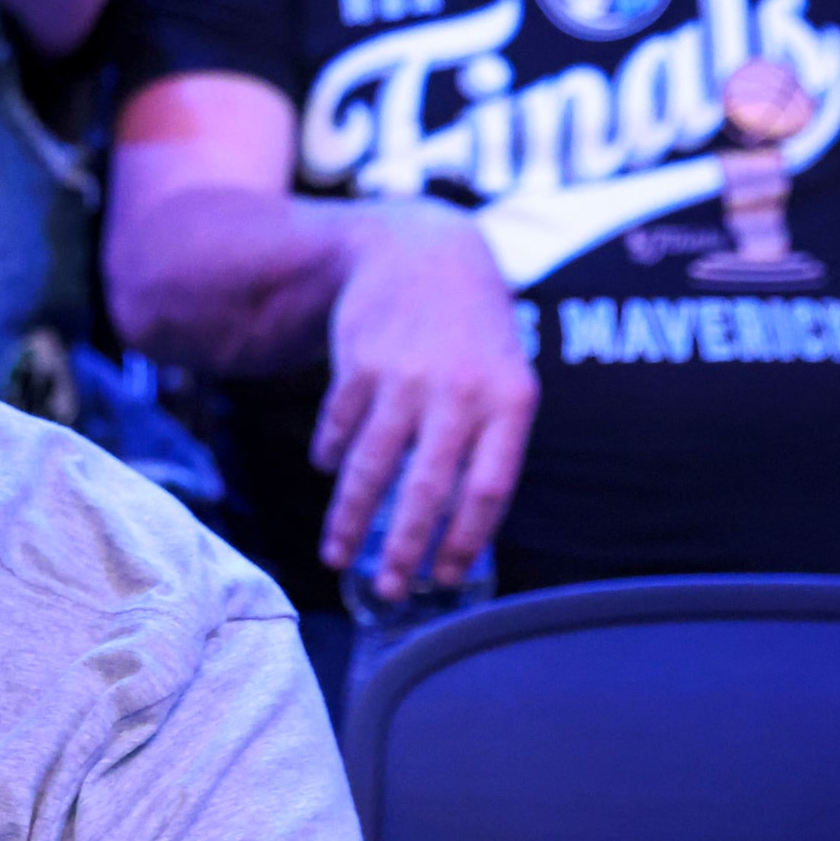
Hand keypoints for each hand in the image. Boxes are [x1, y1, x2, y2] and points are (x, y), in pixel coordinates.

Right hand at [314, 203, 539, 595]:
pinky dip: (331, 453)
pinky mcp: (360, 361)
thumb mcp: (504, 379)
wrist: (426, 251)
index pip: (489, 489)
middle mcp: (460, 392)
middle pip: (426, 487)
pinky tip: (328, 468)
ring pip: (373, 464)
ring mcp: (406, 376)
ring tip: (335, 553)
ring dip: (349, 515)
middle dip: (402, 546)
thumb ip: (488, 442)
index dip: (465, 541)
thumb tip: (460, 527)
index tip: (444, 579)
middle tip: (388, 589)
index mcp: (511, 402)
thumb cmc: (472, 332)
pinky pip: (341, 423)